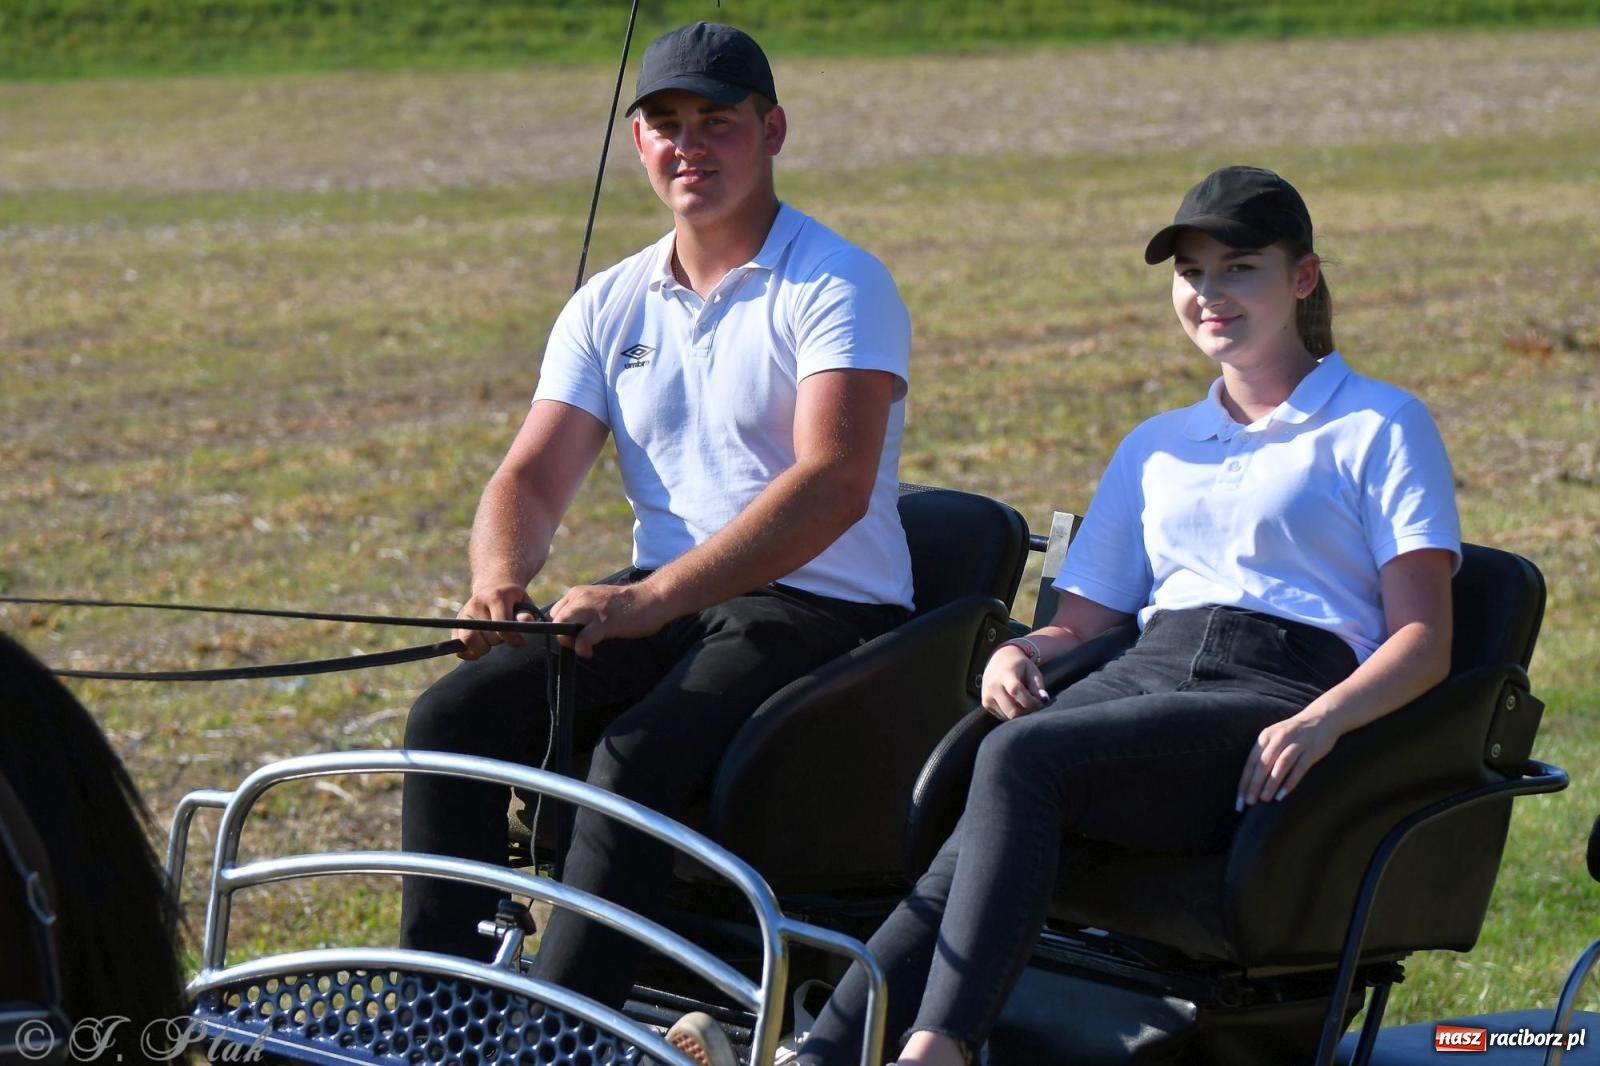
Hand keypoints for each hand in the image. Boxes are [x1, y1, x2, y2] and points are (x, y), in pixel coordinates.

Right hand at [453, 584, 539, 659]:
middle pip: (488, 636)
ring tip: (490, 642)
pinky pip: (459, 648)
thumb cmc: (512, 600)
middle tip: (503, 635)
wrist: (493, 587)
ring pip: (468, 640)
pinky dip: (469, 653)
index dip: (511, 638)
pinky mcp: (456, 626)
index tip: (519, 641)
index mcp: (495, 597)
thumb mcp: (524, 602)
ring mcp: (463, 614)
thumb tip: (525, 621)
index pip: (501, 625)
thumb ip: (526, 613)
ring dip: (483, 648)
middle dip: (499, 641)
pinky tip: (480, 647)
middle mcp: (476, 604)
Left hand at [549, 581, 672, 657]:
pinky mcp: (603, 623)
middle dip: (562, 635)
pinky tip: (589, 653)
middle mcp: (582, 598)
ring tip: (582, 647)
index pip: (555, 611)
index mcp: (579, 592)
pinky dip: (582, 650)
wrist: (652, 599)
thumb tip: (572, 628)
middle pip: (556, 620)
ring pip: (563, 627)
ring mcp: (592, 610)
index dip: (561, 626)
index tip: (574, 634)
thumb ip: (584, 609)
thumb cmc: (628, 604)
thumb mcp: (599, 600)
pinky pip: (582, 640)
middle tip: (576, 643)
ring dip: (569, 642)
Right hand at [980, 644, 1051, 720]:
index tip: (1040, 702)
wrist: (1000, 659)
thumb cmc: (1020, 666)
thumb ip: (1038, 685)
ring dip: (1020, 714)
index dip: (1031, 701)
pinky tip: (1016, 703)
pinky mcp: (986, 704)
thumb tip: (1042, 700)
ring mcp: (987, 697)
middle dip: (1027, 712)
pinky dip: (1012, 713)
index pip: (1016, 692)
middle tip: (1034, 706)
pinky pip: (1003, 716)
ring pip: (1008, 716)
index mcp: (1005, 675)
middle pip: (1012, 710)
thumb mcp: (1032, 670)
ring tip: (1025, 703)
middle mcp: (993, 686)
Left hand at [1236, 705, 1341, 809]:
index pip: (1251, 762)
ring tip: (1264, 799)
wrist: (1322, 718)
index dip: (1244, 782)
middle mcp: (1279, 738)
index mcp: (1266, 736)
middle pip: (1263, 763)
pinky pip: (1299, 767)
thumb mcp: (1274, 739)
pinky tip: (1283, 794)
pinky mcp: (1311, 750)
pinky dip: (1290, 781)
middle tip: (1249, 802)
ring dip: (1271, 783)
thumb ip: (1264, 756)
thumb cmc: (1293, 734)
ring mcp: (1296, 743)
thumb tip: (1251, 784)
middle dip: (1254, 784)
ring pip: (1280, 764)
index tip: (1239, 801)